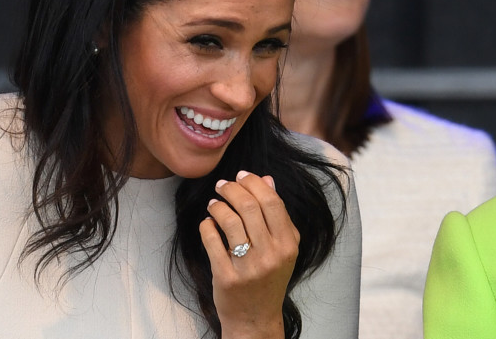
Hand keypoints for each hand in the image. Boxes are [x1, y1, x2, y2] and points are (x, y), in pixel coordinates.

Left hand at [200, 170, 300, 338]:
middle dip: (232, 189)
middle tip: (222, 185)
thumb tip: (267, 179)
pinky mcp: (227, 277)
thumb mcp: (282, 248)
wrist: (255, 319)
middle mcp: (271, 254)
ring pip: (230, 221)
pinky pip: (212, 241)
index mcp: (288, 244)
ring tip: (214, 204)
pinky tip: (208, 223)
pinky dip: (207, 226)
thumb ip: (276, 215)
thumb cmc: (268, 279)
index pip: (272, 202)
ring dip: (218, 206)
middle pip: (250, 207)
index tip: (242, 175)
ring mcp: (249, 267)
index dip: (254, 183)